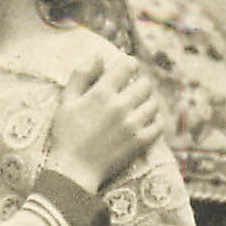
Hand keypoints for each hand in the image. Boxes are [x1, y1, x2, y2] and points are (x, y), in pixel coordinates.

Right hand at [45, 55, 165, 190]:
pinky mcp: (140, 142)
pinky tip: (145, 122)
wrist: (73, 170)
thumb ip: (81, 75)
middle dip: (140, 84)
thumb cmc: (66, 135)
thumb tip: (98, 55)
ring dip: (147, 102)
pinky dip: (154, 121)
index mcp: (102, 93)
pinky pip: (158, 125)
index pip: (128, 66)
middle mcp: (120, 106)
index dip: (129, 65)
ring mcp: (133, 124)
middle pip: (145, 84)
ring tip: (138, 107)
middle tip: (132, 91)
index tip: (126, 71)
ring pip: (154, 103)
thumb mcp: (66, 101)